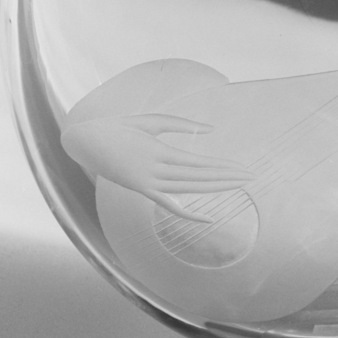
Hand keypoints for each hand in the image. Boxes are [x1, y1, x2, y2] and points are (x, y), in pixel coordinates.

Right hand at [61, 112, 254, 222]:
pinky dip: (189, 213)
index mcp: (159, 151)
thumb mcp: (151, 121)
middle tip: (251, 178)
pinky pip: (169, 205)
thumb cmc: (119, 126)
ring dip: (214, 189)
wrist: (86, 142)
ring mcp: (147, 184)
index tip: (243, 169)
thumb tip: (211, 129)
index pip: (199, 164)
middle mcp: (155, 171)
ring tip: (238, 188)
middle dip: (226, 179)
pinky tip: (207, 217)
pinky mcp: (141, 190)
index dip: (223, 168)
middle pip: (198, 179)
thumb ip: (180, 124)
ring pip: (188, 190)